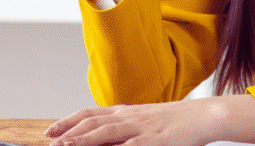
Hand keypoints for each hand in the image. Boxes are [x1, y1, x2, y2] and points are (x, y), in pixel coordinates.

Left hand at [44, 94, 254, 145]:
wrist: (203, 115)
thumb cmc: (176, 121)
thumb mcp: (145, 121)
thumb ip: (124, 129)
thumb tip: (103, 137)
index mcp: (126, 111)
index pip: (90, 113)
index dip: (68, 121)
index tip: (51, 130)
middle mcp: (129, 117)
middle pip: (92, 121)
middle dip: (68, 132)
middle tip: (50, 141)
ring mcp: (140, 127)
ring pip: (105, 131)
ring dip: (83, 140)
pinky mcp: (153, 140)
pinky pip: (130, 145)